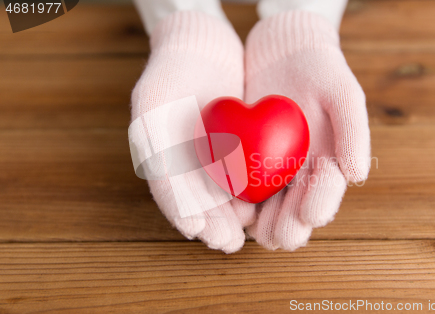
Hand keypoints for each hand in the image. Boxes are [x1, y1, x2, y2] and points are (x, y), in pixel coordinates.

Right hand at [130, 11, 254, 252]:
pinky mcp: (235, 147)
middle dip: (212, 222)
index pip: (169, 191)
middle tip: (227, 242)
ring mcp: (208, 156)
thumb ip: (152, 142)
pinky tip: (259, 203)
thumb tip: (161, 177)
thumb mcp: (153, 102)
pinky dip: (248, 191)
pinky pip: (241, 174)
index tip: (198, 230)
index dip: (182, 212)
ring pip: (220, 192)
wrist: (202, 45)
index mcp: (159, 155)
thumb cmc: (172, 70)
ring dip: (230, 213)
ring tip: (245, 228)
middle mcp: (183, 161)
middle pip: (196, 199)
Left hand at [244, 11, 370, 249]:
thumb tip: (358, 176)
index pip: (325, 195)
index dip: (319, 207)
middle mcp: (300, 173)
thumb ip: (354, 131)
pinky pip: (242, 186)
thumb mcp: (342, 92)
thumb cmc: (320, 69)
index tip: (309, 214)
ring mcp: (272, 169)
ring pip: (267, 208)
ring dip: (262, 223)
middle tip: (278, 235)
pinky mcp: (245, 158)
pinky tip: (231, 205)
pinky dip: (238, 199)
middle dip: (288, 227)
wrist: (284, 50)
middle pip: (295, 211)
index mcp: (328, 163)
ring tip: (254, 228)